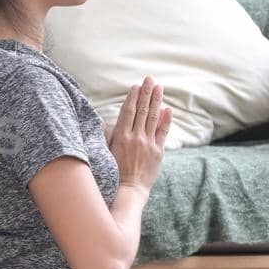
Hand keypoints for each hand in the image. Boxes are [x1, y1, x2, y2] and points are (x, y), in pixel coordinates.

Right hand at [107, 76, 171, 190]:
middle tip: (150, 79)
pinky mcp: (158, 152)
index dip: (133, 97)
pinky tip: (167, 109)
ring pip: (153, 117)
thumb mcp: (104, 152)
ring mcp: (148, 144)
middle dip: (146, 93)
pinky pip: (163, 132)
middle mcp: (136, 137)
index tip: (136, 86)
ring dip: (156, 101)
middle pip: (142, 110)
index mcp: (121, 136)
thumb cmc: (114, 172)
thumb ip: (105, 135)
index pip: (128, 111)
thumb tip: (101, 120)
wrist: (129, 189)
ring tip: (159, 88)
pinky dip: (166, 120)